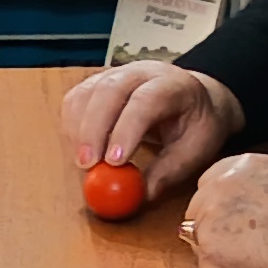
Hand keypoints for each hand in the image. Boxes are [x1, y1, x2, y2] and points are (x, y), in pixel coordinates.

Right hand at [62, 59, 244, 191]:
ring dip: (79, 130)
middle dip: (93, 130)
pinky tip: (80, 148)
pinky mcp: (96, 84)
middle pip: (108, 91)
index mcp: (172, 85)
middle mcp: (141, 73)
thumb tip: (141, 194)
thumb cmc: (195, 123)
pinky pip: (75, 101)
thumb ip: (169, 170)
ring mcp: (115, 75)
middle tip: (87, 165)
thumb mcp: (196, 149)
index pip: (145, 100)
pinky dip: (72, 126)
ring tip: (84, 162)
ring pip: (86, 94)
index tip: (114, 162)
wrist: (193, 97)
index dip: (126, 129)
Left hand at [183, 151, 267, 267]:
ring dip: (220, 254)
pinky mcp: (208, 255)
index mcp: (239, 165)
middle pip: (198, 212)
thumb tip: (251, 205)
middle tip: (244, 244)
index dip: (222, 206)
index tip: (236, 220)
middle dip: (214, 230)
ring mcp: (207, 222)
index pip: (210, 183)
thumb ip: (257, 187)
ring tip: (254, 259)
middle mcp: (215, 188)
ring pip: (200, 243)